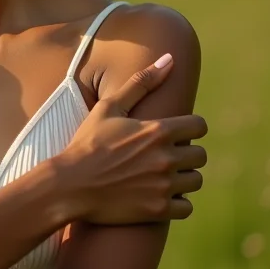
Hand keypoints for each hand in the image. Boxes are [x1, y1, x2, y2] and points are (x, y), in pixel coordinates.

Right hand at [57, 55, 207, 224]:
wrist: (69, 184)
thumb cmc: (87, 142)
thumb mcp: (109, 107)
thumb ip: (141, 82)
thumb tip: (170, 58)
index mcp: (158, 131)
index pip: (199, 126)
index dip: (190, 128)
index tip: (176, 133)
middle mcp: (166, 158)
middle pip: (200, 155)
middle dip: (186, 154)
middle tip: (165, 156)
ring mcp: (163, 186)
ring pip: (196, 180)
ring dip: (183, 178)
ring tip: (162, 176)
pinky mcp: (158, 210)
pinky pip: (187, 207)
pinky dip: (177, 203)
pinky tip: (159, 194)